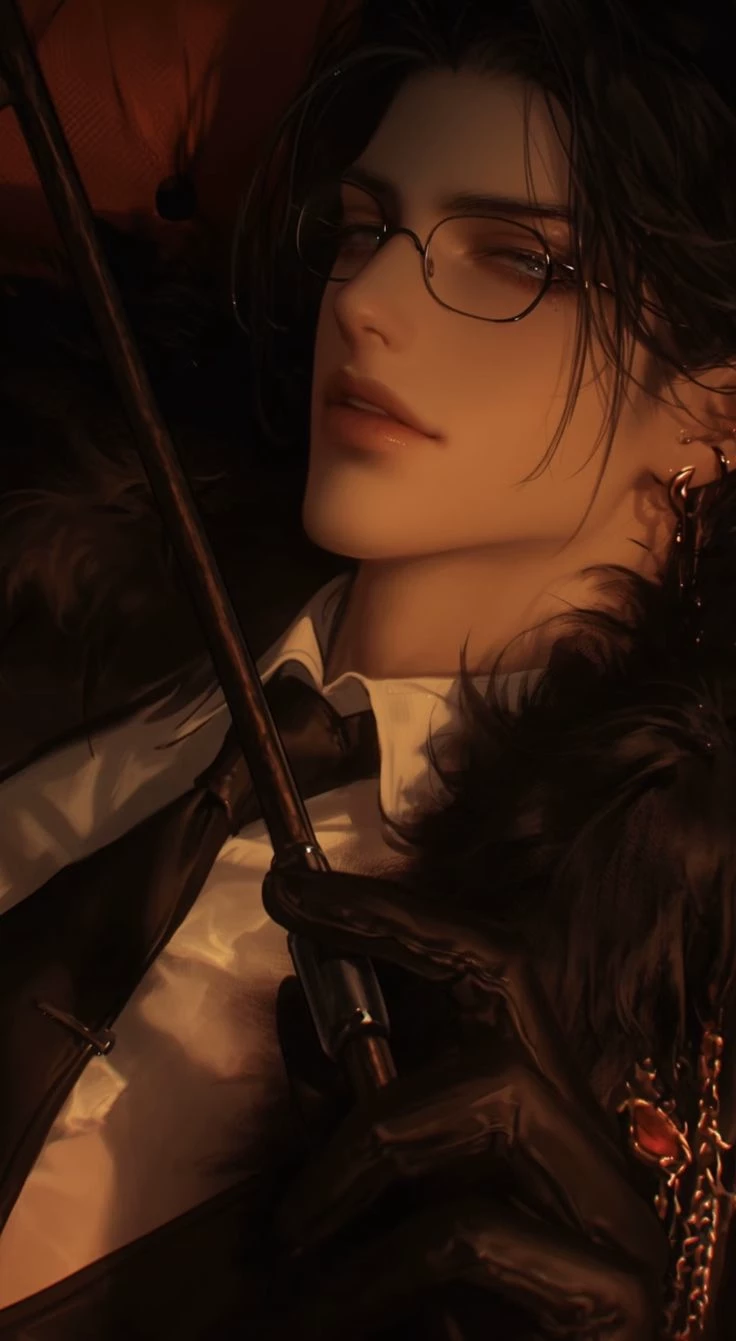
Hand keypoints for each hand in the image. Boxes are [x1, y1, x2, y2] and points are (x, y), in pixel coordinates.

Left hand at [261, 865, 668, 1340]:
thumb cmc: (453, 1327)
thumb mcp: (384, 1205)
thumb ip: (351, 1113)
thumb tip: (292, 1002)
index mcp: (535, 1119)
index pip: (488, 972)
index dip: (395, 915)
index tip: (296, 882)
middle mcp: (587, 1141)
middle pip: (508, 982)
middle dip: (394, 930)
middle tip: (291, 908)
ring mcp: (608, 1215)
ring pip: (491, 1095)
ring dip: (364, 1147)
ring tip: (294, 1231)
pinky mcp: (610, 1295)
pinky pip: (470, 1232)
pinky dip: (376, 1266)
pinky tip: (328, 1313)